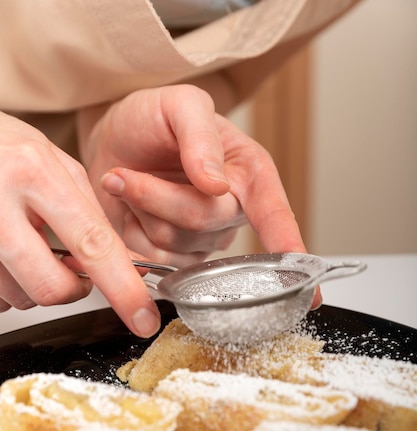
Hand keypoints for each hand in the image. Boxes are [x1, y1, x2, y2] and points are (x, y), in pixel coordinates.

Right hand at [0, 111, 160, 336]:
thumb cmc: (4, 147)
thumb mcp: (55, 166)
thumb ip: (93, 218)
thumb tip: (132, 266)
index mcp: (34, 175)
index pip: (92, 244)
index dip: (123, 288)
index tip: (143, 319)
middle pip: (52, 287)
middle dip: (73, 289)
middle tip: (70, 269)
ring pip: (19, 297)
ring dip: (34, 285)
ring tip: (26, 247)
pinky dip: (9, 283)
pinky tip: (5, 252)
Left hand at [78, 85, 306, 267]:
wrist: (114, 142)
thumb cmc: (153, 120)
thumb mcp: (178, 105)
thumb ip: (200, 135)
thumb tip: (217, 185)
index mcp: (250, 174)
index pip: (274, 214)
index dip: (289, 245)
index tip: (307, 281)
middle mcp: (232, 212)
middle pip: (204, 222)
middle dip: (157, 196)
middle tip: (124, 173)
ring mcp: (203, 239)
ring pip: (173, 242)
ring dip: (141, 209)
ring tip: (129, 182)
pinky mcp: (175, 256)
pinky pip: (154, 258)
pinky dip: (132, 232)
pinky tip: (132, 209)